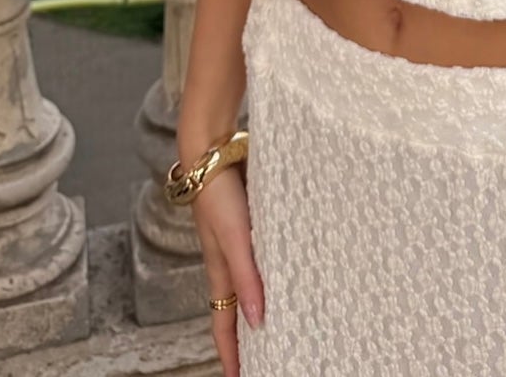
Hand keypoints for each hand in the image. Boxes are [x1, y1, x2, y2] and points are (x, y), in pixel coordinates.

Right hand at [189, 166, 264, 376]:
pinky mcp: (252, 223)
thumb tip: (257, 322)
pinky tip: (292, 269)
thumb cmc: (218, 195)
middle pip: (238, 310)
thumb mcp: (234, 240)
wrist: (213, 150)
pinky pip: (263, 257)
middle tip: (267, 357)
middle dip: (248, 337)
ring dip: (263, 303)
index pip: (223, 326)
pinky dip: (273, 272)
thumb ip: (246, 278)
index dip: (230, 355)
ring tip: (285, 321)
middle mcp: (230, 262)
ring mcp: (240, 242)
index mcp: (221, 272)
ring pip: (252, 283)